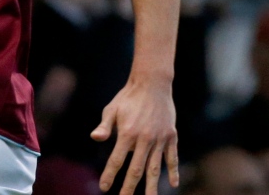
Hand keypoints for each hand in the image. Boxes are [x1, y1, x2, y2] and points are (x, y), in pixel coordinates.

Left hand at [90, 79, 178, 194]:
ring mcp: (160, 139)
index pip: (116, 160)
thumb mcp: (112, 109)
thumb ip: (104, 126)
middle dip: (128, 187)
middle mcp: (144, 139)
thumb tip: (95, 138)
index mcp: (127, 133)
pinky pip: (172, 158)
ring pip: (155, 168)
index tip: (104, 188)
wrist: (152, 84)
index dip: (110, 175)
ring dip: (152, 186)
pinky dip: (173, 171)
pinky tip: (173, 184)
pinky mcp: (171, 136)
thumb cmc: (127, 97)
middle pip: (136, 170)